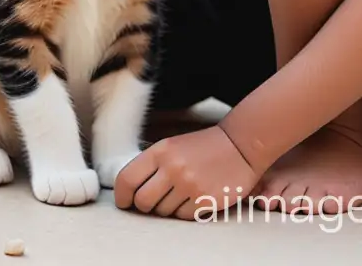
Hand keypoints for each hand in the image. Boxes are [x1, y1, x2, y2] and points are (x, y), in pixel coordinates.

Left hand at [113, 125, 257, 220]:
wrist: (240, 145)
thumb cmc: (203, 147)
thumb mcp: (173, 146)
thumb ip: (151, 165)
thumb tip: (130, 193)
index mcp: (161, 151)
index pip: (127, 179)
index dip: (122, 196)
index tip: (125, 202)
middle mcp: (172, 167)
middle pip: (142, 202)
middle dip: (146, 206)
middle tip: (156, 199)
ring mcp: (188, 184)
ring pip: (162, 212)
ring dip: (169, 207)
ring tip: (183, 191)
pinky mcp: (204, 199)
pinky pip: (182, 216)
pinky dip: (186, 211)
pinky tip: (196, 196)